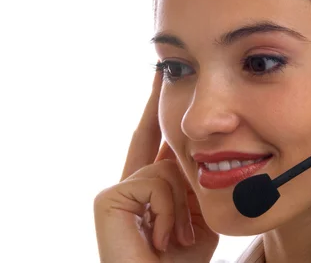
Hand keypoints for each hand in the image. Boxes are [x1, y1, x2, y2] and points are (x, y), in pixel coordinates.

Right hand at [94, 70, 218, 262]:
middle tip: (162, 66)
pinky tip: (164, 238)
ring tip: (179, 237)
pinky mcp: (108, 199)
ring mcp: (116, 191)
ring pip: (166, 166)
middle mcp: (131, 184)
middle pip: (147, 133)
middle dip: (155, 100)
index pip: (159, 142)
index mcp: (154, 188)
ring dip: (183, 204)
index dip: (161, 112)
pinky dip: (170, 211)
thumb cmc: (183, 259)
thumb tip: (203, 149)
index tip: (166, 80)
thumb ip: (195, 182)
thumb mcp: (199, 214)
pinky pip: (155, 182)